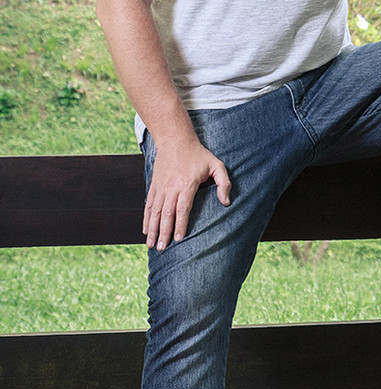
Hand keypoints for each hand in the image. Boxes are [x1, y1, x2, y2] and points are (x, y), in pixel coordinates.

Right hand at [144, 135, 230, 249]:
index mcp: (186, 184)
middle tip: (162, 248)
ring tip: (152, 245)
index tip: (178, 239)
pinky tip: (146, 230)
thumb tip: (226, 203)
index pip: (182, 208)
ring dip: (153, 229)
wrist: (175, 139)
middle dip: (164, 232)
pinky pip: (149, 204)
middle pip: (167, 213)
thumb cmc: (199, 154)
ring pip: (155, 211)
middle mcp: (171, 187)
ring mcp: (161, 186)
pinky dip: (146, 218)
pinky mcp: (154, 185)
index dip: (180, 225)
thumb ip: (224, 183)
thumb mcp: (216, 165)